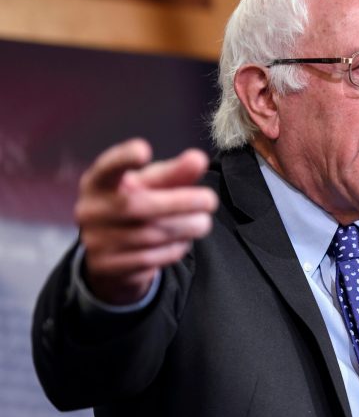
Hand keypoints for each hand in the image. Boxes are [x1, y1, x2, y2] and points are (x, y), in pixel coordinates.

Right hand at [75, 139, 218, 304]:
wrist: (112, 250)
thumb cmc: (136, 204)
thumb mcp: (151, 185)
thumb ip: (174, 173)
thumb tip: (198, 159)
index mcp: (99, 182)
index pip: (107, 167)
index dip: (123, 158)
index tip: (144, 149)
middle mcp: (91, 210)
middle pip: (136, 205)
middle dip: (178, 202)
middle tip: (210, 200)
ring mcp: (96, 240)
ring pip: (147, 235)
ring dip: (184, 228)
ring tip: (204, 222)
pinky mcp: (107, 266)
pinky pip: (148, 258)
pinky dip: (173, 248)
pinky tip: (184, 240)